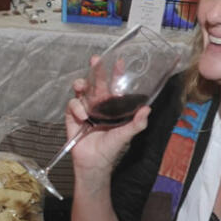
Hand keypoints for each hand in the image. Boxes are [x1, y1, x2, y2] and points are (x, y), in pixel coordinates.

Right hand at [65, 56, 150, 173]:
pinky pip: (73, 104)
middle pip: (96, 82)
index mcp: (112, 106)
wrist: (93, 161)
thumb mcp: (126, 135)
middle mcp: (99, 104)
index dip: (117, 73)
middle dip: (96, 70)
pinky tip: (83, 117)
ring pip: (82, 89)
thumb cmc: (111, 148)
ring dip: (81, 84)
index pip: (115, 86)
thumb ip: (137, 123)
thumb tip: (148, 109)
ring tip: (81, 86)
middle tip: (96, 60)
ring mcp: (85, 108)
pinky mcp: (73, 115)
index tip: (119, 62)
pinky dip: (77, 108)